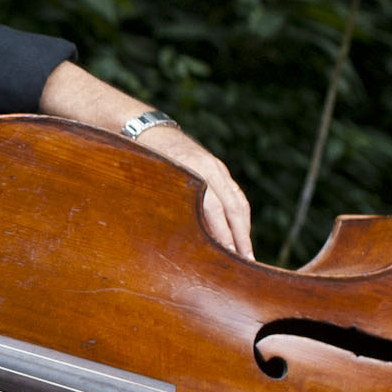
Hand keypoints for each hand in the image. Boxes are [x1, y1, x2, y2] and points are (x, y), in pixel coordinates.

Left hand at [145, 127, 254, 258]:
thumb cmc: (144, 161)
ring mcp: (218, 168)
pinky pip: (236, 195)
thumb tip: (179, 238)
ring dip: (245, 229)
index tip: (229, 254)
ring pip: (239, 202)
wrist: (150, 130)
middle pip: (234, 207)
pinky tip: (241, 233)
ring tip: (247, 253)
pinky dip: (241, 216)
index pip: (214, 208)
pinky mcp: (220, 170)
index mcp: (192, 172)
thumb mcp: (151, 181)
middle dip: (242, 236)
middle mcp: (210, 169)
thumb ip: (166, 203)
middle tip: (246, 261)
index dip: (223, 232)